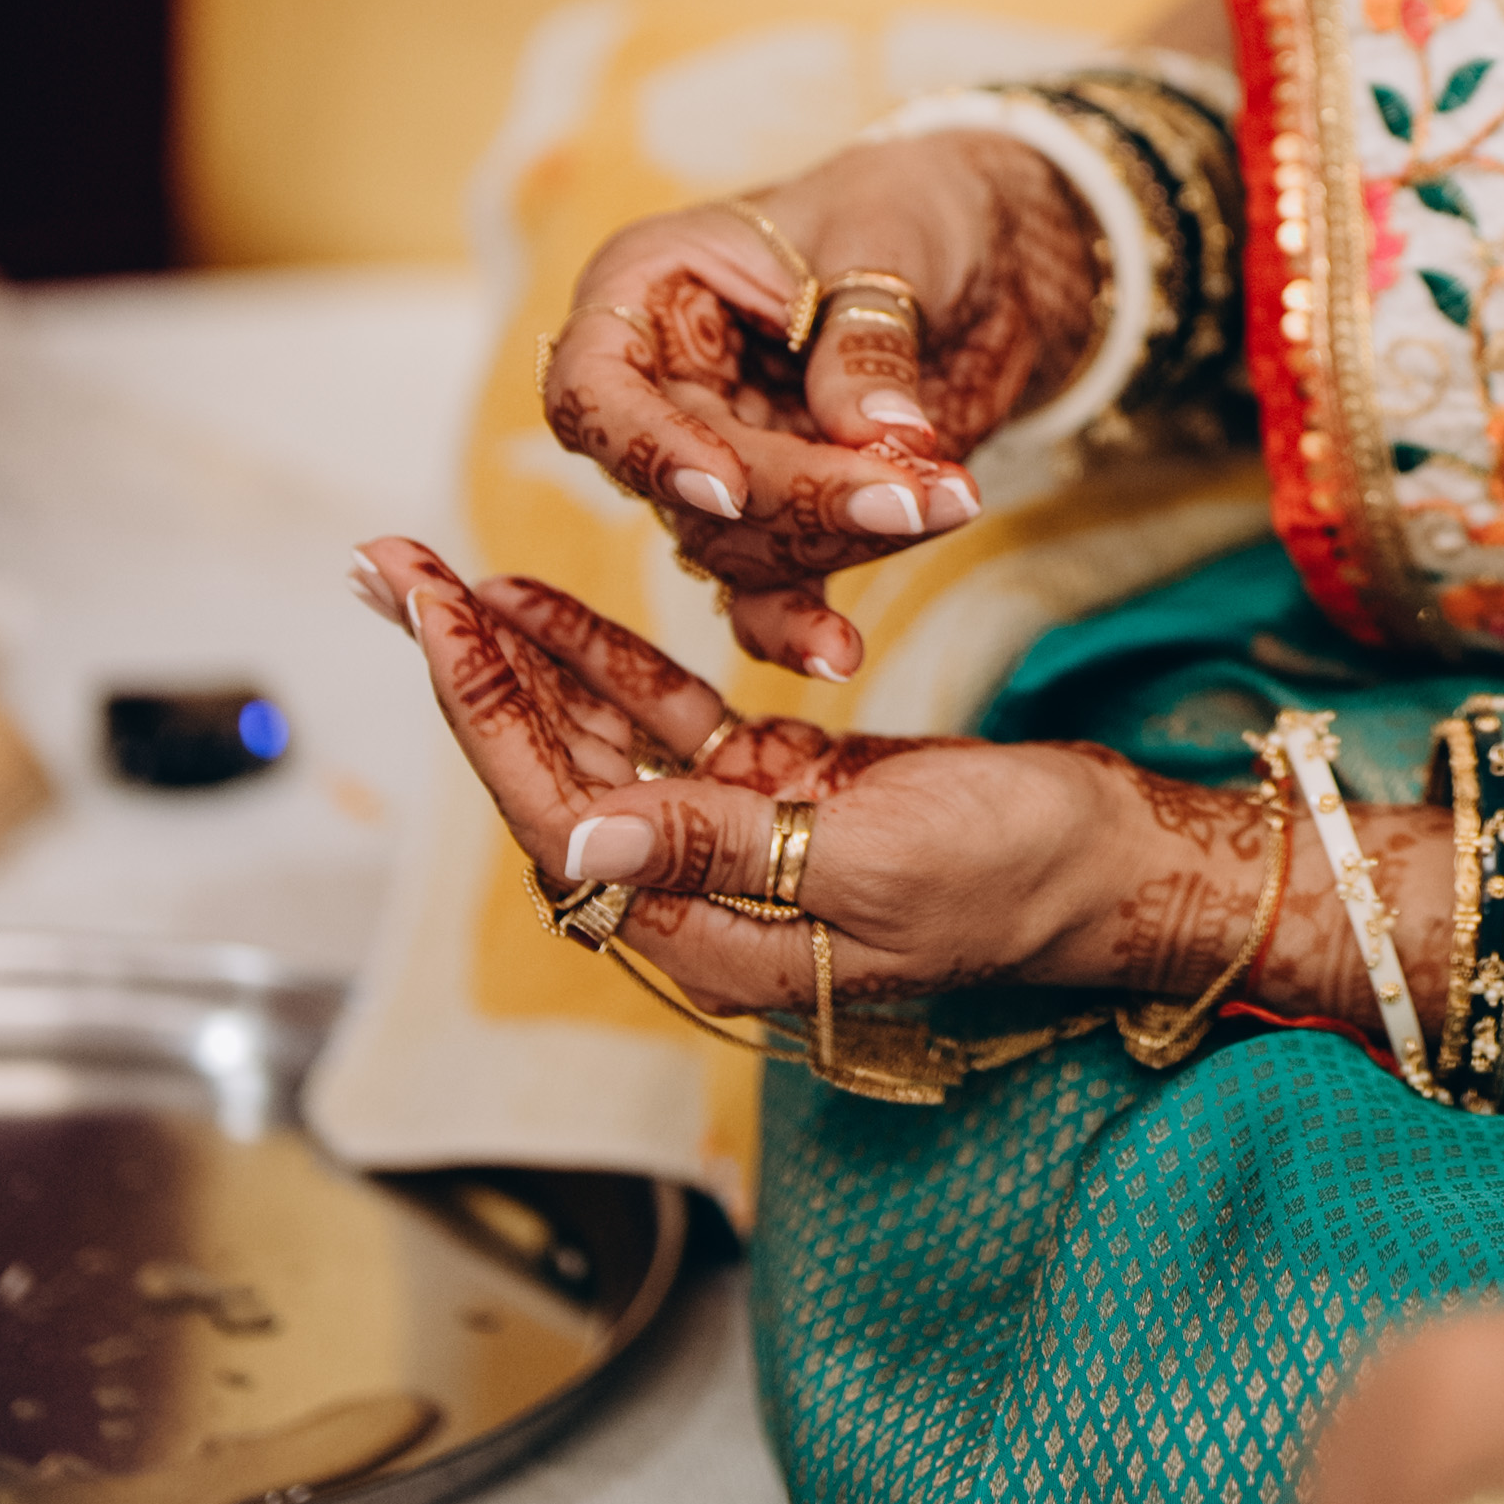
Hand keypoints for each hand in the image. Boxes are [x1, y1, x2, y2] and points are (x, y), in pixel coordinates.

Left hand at [362, 546, 1116, 1001]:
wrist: (1114, 862)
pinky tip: (548, 605)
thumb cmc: (1015, 874)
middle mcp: (700, 893)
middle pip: (550, 768)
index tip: (429, 614)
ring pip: (597, 736)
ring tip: (441, 574)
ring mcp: (736, 838)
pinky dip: (609, 659)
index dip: (484, 709)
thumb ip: (718, 846)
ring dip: (520, 654)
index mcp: (708, 934)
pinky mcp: (779, 789)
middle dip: (466, 668)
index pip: (557, 810)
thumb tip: (575, 837)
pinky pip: (668, 720)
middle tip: (389, 569)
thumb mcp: (867, 861)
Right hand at [538, 129, 1098, 674]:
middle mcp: (666, 385)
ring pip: (735, 543)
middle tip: (910, 493)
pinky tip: (841, 652)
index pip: (593, 387)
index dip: (646, 447)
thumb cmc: (912, 205)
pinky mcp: (784, 512)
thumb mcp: (890, 236)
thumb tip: (874, 431)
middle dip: (798, 497)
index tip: (728, 485)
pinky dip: (802, 620)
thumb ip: (867, 334)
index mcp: (648, 290)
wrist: (990, 247)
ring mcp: (721, 456)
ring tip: (951, 497)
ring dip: (842, 537)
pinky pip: (769, 587)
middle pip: (684, 483)